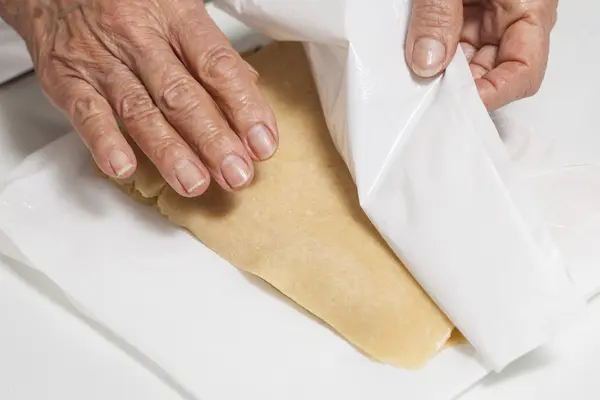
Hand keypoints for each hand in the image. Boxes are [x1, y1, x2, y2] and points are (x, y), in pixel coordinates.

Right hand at [0, 0, 277, 196]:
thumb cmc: (125, 0)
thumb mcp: (175, 8)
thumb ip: (209, 50)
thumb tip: (247, 87)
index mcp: (175, 15)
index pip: (217, 66)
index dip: (244, 107)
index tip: (262, 143)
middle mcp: (139, 37)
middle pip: (182, 95)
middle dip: (213, 140)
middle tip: (236, 174)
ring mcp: (102, 60)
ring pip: (140, 111)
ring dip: (170, 152)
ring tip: (194, 182)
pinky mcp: (67, 79)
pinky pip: (86, 112)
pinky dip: (104, 142)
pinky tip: (124, 167)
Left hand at [405, 0, 557, 109]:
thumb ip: (439, 16)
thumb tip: (428, 62)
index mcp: (530, 9)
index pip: (523, 71)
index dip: (493, 94)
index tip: (458, 103)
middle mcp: (512, 19)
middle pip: (490, 74)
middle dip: (458, 87)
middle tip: (426, 96)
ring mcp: (488, 19)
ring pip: (466, 63)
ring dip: (441, 72)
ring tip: (414, 77)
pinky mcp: (464, 15)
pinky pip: (451, 45)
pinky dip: (431, 55)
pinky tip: (412, 59)